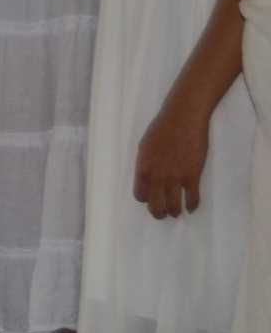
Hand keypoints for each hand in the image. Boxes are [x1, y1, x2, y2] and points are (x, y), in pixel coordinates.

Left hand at [133, 98, 211, 218]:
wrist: (182, 118)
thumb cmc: (161, 129)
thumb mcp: (144, 146)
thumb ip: (145, 164)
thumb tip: (148, 179)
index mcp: (142, 168)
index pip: (140, 195)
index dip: (145, 199)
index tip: (150, 198)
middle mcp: (157, 176)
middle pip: (155, 206)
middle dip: (158, 213)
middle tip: (162, 214)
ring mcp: (175, 178)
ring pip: (174, 207)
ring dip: (175, 212)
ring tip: (176, 211)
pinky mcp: (193, 176)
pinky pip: (193, 200)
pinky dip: (192, 206)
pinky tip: (191, 207)